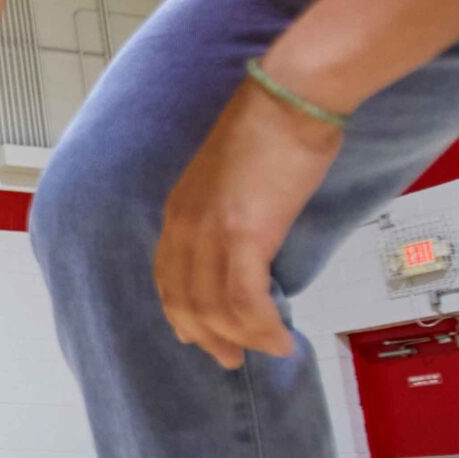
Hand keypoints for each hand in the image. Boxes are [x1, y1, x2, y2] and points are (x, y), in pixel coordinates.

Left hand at [155, 79, 343, 369]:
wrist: (291, 98)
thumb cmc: (274, 129)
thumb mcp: (234, 180)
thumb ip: (229, 215)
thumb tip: (249, 246)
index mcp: (178, 210)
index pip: (167, 277)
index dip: (182, 313)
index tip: (199, 336)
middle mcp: (183, 225)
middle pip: (184, 300)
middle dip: (208, 337)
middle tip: (231, 359)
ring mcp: (208, 231)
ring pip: (214, 307)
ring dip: (242, 338)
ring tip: (268, 351)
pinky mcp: (241, 234)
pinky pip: (244, 300)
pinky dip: (262, 327)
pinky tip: (280, 338)